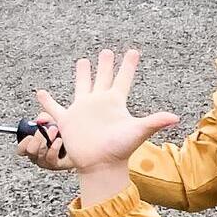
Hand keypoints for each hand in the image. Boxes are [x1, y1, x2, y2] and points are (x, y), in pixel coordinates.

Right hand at [15, 116, 73, 170]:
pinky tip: (59, 140)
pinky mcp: (57, 165)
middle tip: (47, 128)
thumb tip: (40, 119)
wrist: (82, 145)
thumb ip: (45, 118)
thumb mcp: (54, 122)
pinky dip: (54, 148)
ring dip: (47, 139)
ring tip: (55, 130)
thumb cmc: (65, 135)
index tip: (30, 134)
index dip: (23, 142)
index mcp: (34, 148)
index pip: (21, 149)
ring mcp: (47, 162)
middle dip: (38, 137)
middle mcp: (38, 157)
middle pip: (30, 150)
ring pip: (40, 154)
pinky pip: (51, 158)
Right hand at [34, 49, 179, 204]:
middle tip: (107, 50)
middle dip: (105, 64)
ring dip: (82, 74)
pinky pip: (54, 108)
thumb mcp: (137, 131)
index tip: (133, 51)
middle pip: (103, 77)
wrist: (101, 166)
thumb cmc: (119, 150)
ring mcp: (82, 111)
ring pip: (81, 86)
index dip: (128, 65)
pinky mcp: (67, 121)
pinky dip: (46, 102)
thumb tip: (176, 118)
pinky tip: (40, 93)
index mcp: (115, 102)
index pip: (123, 78)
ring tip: (82, 60)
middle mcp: (99, 103)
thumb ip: (155, 122)